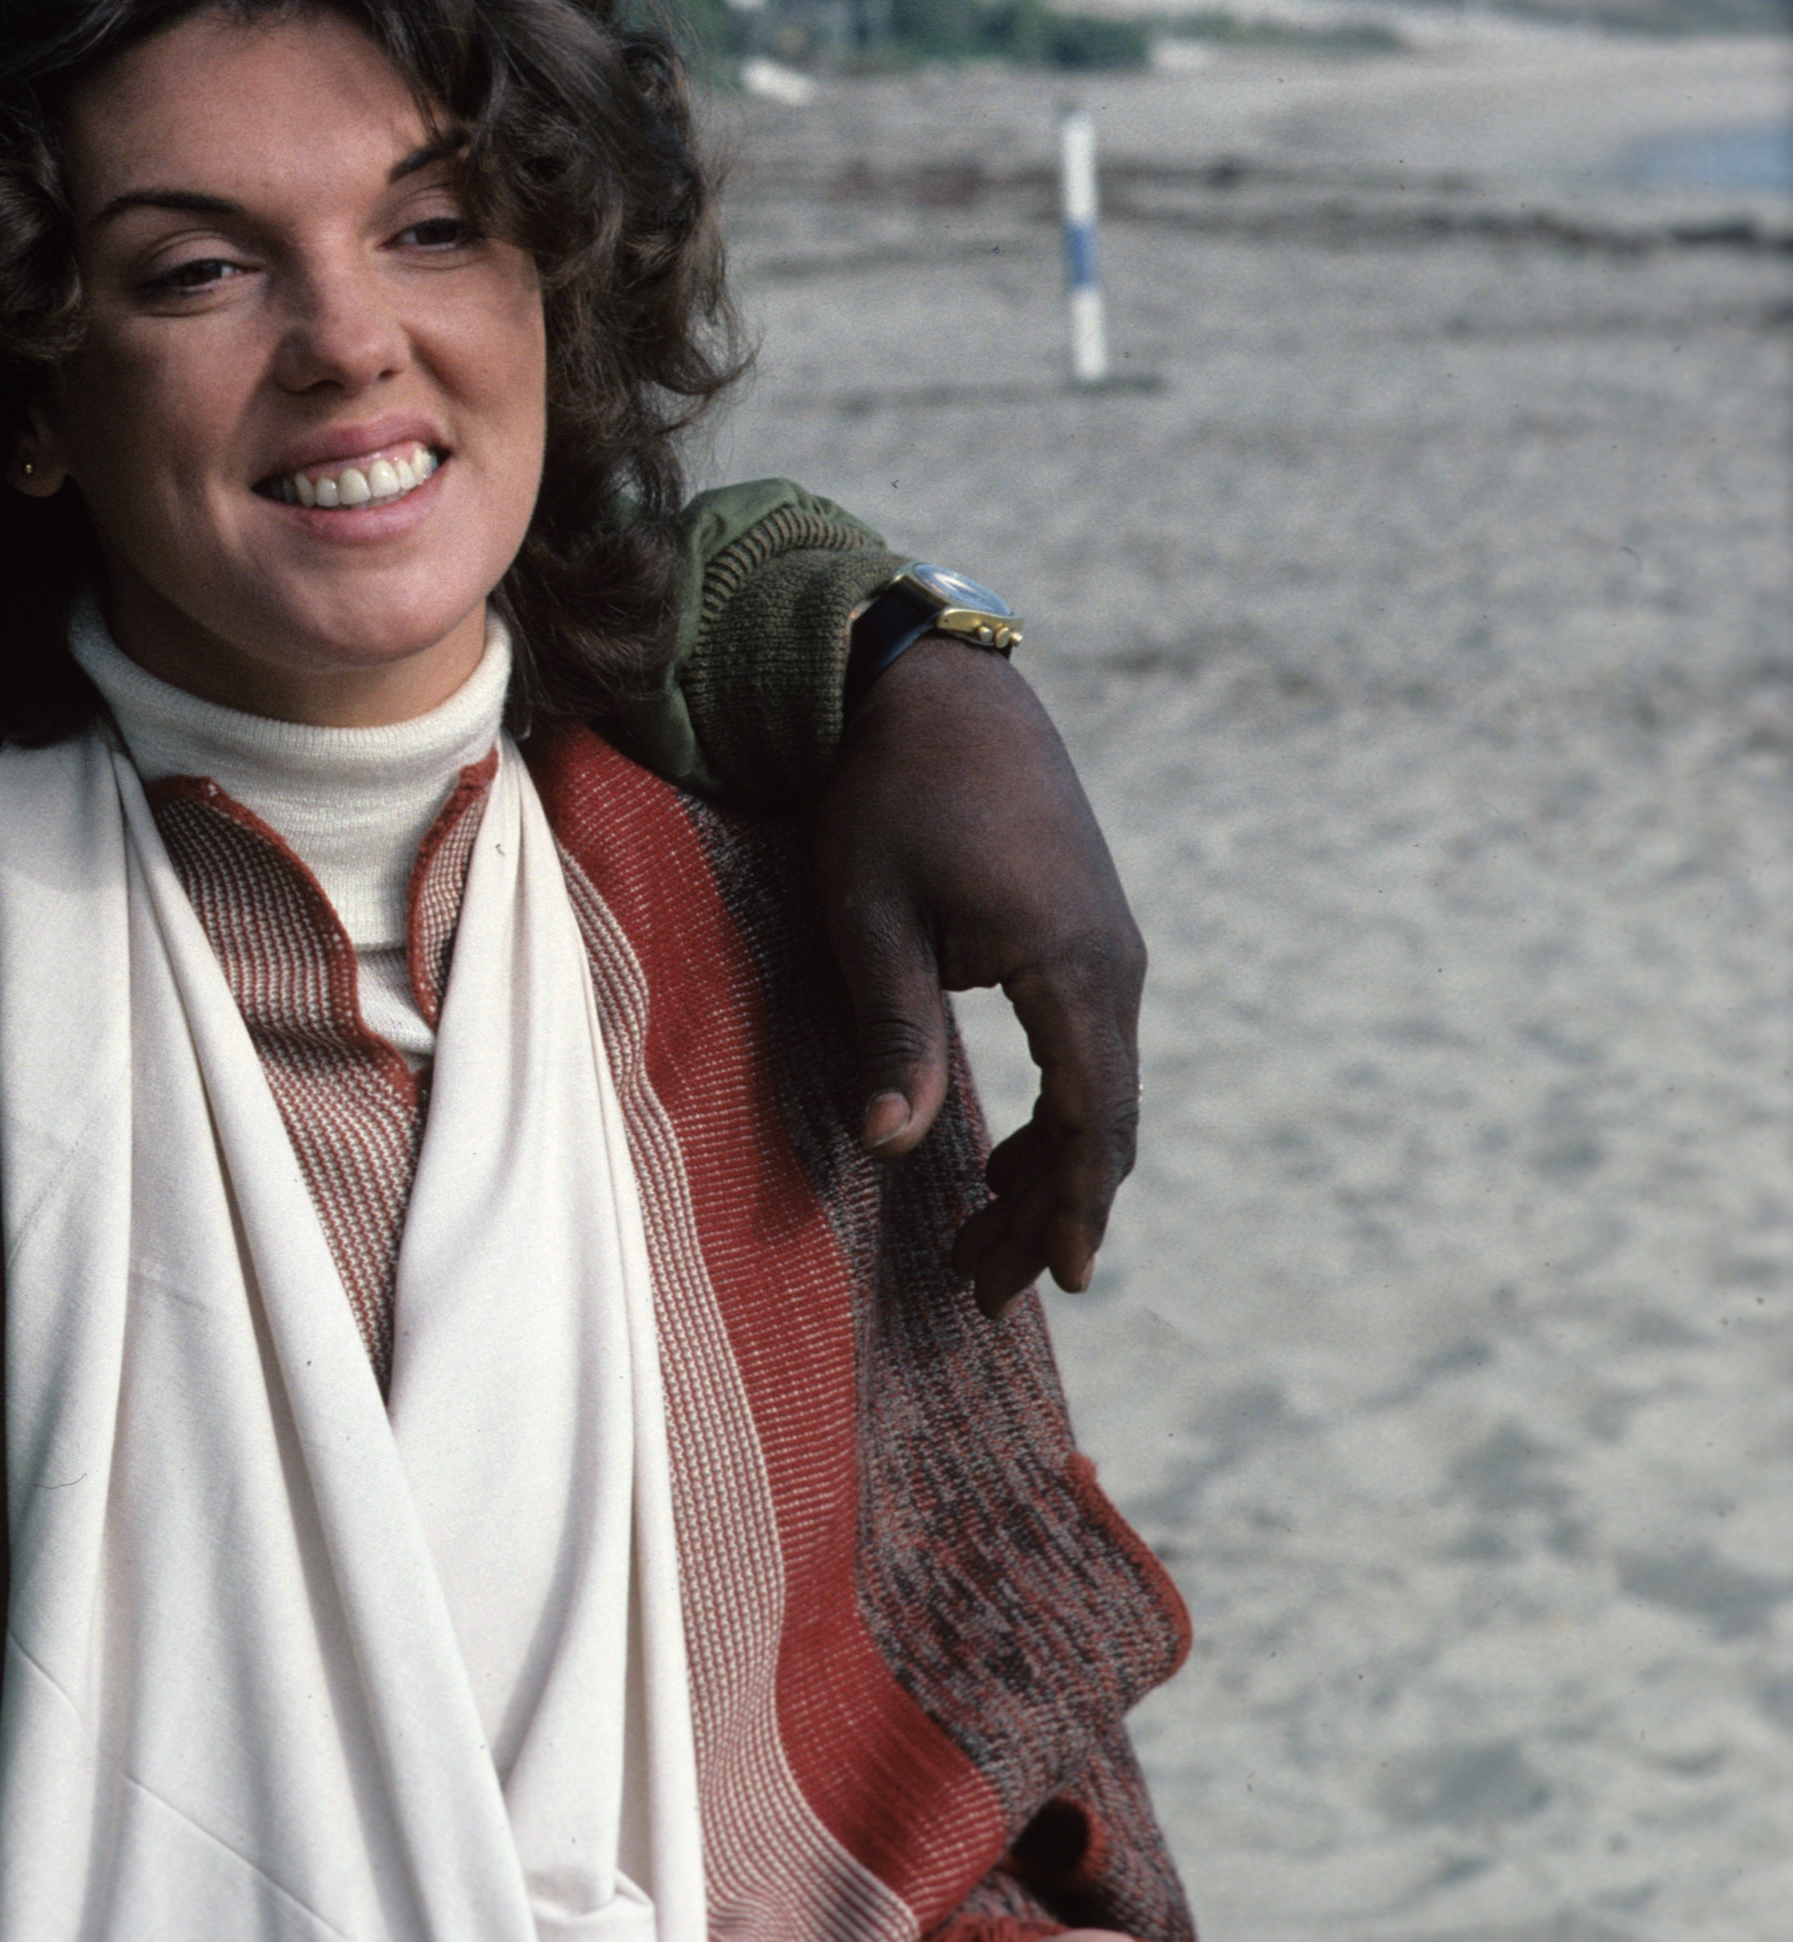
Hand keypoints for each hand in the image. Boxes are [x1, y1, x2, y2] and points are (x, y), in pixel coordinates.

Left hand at [812, 641, 1145, 1313]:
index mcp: (1070, 966)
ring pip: (1096, 1089)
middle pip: (1101, 1121)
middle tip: (986, 1289)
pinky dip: (1054, 1113)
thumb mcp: (870, 914)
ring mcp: (1109, 947)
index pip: (1092, 1120)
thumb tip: (894, 1145)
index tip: (1057, 1282)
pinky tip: (1000, 1157)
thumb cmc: (890, 799)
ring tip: (979, 1242)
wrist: (940, 693)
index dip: (1074, 1208)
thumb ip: (893, 1029)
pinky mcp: (1086, 934)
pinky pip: (1086, 1047)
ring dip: (1047, 1168)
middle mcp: (1112, 963)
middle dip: (1048, 1211)